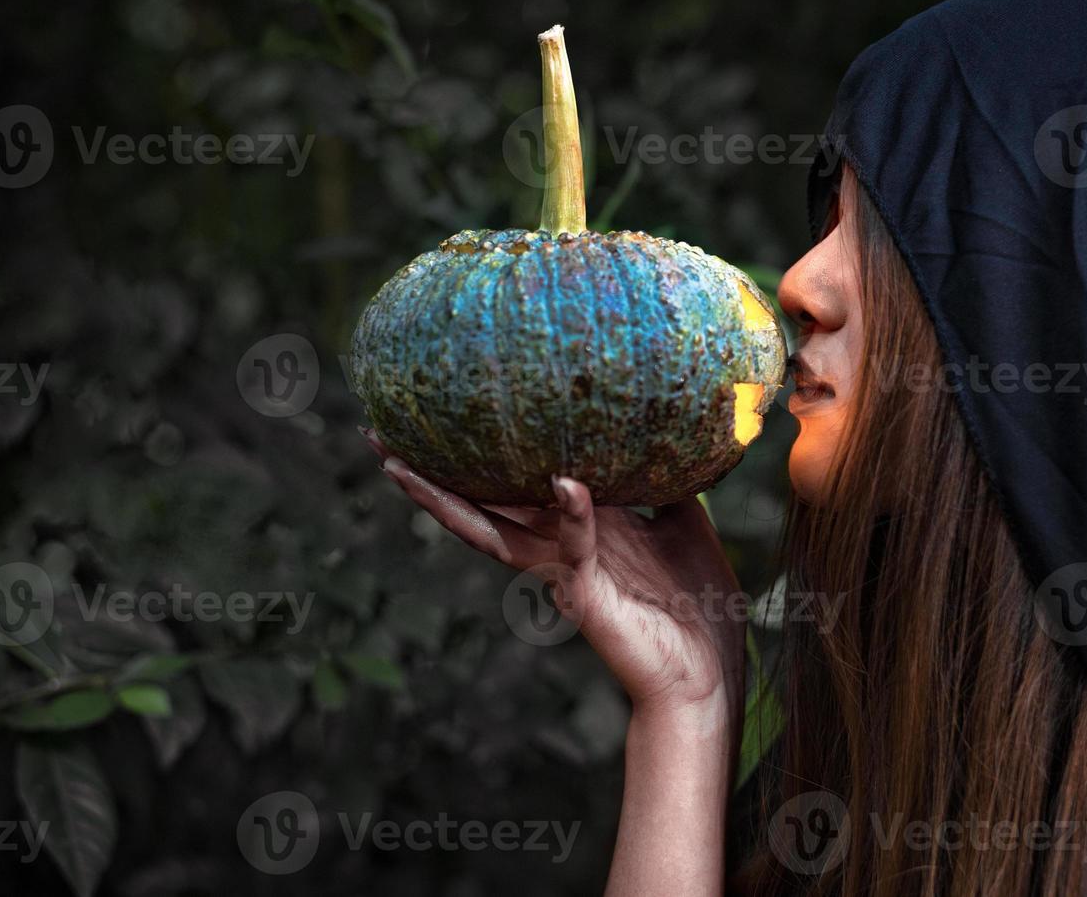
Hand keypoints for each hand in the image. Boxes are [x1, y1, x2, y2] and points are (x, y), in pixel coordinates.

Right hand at [364, 429, 745, 726]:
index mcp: (570, 527)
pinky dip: (574, 513)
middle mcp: (552, 548)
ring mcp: (561, 573)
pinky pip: (575, 546)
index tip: (438, 415)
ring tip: (400, 465)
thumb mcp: (681, 521)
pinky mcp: (586, 594)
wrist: (708, 670)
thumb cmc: (695, 600)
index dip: (472, 455)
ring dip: (445, 500)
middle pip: (476, 505)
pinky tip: (564, 480)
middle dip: (426, 474)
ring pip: (490, 531)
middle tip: (378, 435)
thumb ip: (662, 480)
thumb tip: (662, 426)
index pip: (509, 485)